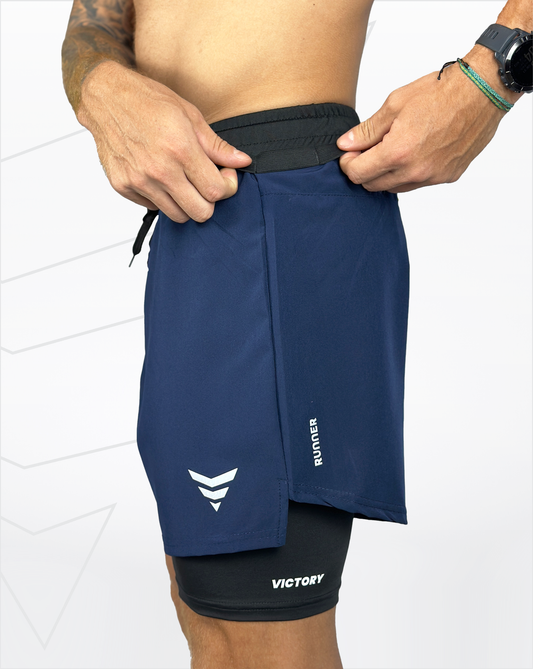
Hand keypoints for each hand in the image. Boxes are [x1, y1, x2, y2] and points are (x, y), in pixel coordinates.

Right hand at [77, 61, 251, 221]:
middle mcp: (159, 170)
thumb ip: (217, 145)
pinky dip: (162, 198)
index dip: (227, 186)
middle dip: (210, 201)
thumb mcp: (190, 116)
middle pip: (200, 212)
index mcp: (181, 149)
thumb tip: (242, 161)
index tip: (224, 175)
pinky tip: (161, 177)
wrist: (105, 97)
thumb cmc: (149, 101)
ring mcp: (139, 181)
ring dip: (187, 202)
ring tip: (184, 181)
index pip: (216, 191)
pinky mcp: (123, 186)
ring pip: (177, 215)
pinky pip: (154, 207)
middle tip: (206, 183)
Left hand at [337, 55, 508, 192]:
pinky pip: (417, 183)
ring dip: (385, 174)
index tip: (349, 153)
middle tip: (368, 149)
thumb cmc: (441, 92)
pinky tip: (413, 152)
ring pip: (394, 187)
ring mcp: (432, 177)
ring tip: (392, 148)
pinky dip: (408, 173)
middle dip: (364, 169)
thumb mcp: (395, 104)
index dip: (348, 163)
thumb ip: (367, 130)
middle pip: (373, 185)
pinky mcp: (446, 177)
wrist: (481, 92)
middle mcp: (415, 171)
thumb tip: (346, 144)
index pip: (357, 174)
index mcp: (398, 152)